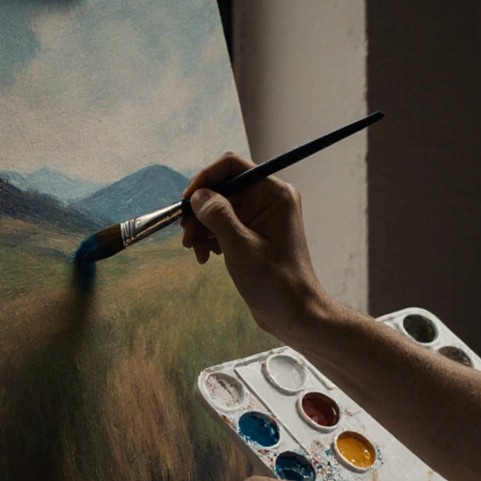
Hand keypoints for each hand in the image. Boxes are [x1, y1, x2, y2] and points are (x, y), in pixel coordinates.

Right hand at [181, 152, 329, 341]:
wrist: (294, 313)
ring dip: (202, 227)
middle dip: (200, 211)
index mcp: (274, 194)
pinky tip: (205, 256)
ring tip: (194, 251)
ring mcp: (261, 217)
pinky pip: (224, 224)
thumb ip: (218, 216)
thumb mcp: (240, 246)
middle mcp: (269, 199)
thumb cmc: (276, 282)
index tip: (186, 201)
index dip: (205, 179)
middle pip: (223, 189)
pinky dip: (211, 237)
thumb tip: (198, 195)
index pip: (233, 167)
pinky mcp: (254, 233)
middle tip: (186, 236)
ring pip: (220, 208)